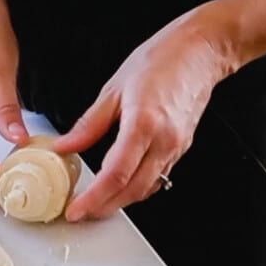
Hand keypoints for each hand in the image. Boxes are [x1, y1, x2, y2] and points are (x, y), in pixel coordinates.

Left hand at [51, 13, 234, 220]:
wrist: (200, 52)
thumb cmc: (160, 61)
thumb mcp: (113, 89)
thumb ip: (89, 125)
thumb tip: (65, 146)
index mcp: (143, 124)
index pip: (116, 175)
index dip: (94, 198)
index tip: (75, 209)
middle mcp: (164, 141)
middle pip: (132, 191)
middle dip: (103, 208)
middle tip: (79, 213)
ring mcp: (176, 147)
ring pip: (146, 188)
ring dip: (120, 202)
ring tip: (94, 203)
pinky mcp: (181, 148)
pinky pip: (158, 177)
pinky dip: (137, 188)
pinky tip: (120, 186)